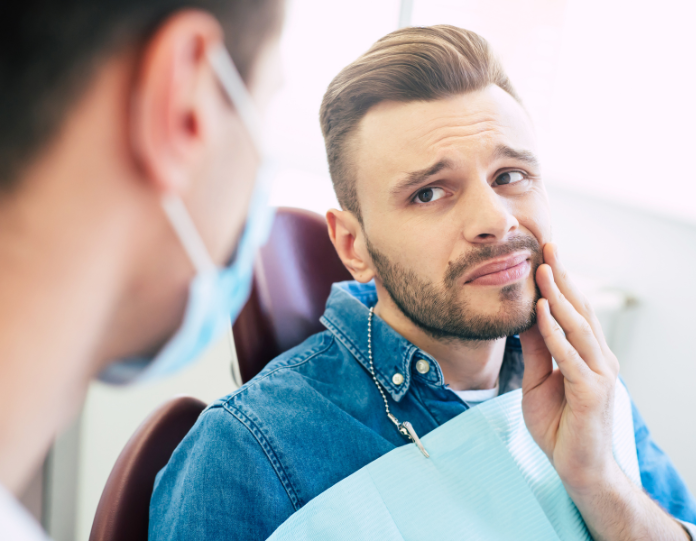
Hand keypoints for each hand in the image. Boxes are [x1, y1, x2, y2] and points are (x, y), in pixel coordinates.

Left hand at [520, 243, 688, 539]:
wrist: (578, 468)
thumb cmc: (559, 425)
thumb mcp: (538, 380)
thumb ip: (535, 350)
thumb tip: (525, 316)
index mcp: (588, 355)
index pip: (575, 311)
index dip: (562, 283)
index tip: (547, 255)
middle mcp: (600, 359)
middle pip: (580, 310)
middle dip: (564, 278)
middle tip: (550, 246)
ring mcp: (599, 375)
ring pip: (578, 328)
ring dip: (560, 296)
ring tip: (544, 269)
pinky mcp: (591, 393)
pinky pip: (569, 357)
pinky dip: (556, 332)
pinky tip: (544, 311)